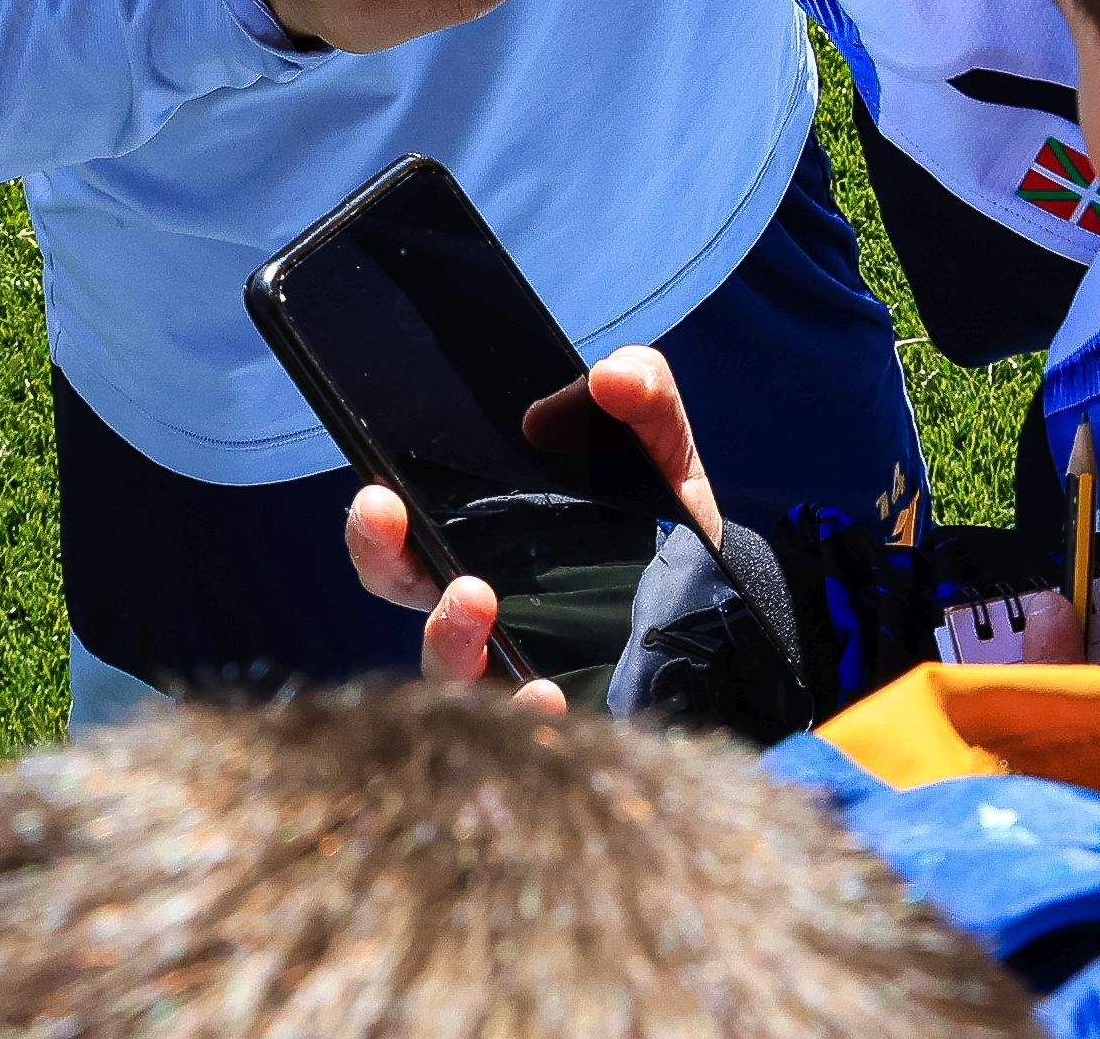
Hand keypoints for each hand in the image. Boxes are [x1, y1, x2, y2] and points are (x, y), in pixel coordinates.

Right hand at [347, 344, 722, 713]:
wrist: (722, 598)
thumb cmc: (661, 516)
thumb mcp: (658, 446)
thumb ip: (643, 392)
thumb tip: (609, 376)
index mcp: (481, 537)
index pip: (401, 536)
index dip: (376, 523)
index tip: (378, 496)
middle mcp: (481, 603)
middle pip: (403, 595)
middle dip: (384, 561)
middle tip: (393, 527)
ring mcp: (513, 662)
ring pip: (447, 672)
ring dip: (446, 641)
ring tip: (476, 600)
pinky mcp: (562, 708)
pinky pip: (521, 724)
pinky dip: (523, 712)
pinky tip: (546, 694)